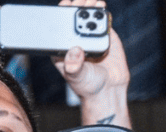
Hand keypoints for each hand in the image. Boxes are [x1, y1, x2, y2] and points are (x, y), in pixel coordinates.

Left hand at [52, 0, 128, 117]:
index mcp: (61, 49)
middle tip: (77, 1)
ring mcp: (89, 36)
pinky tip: (101, 6)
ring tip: (91, 2)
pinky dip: (101, 11)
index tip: (63, 6)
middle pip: (72, 19)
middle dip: (74, 7)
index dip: (58, 16)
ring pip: (87, 17)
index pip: (57, 29)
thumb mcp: (77, 76)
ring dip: (88, 6)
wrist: (108, 88)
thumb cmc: (87, 85)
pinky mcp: (104, 34)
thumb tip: (74, 51)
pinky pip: (102, 19)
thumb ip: (75, 66)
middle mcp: (74, 40)